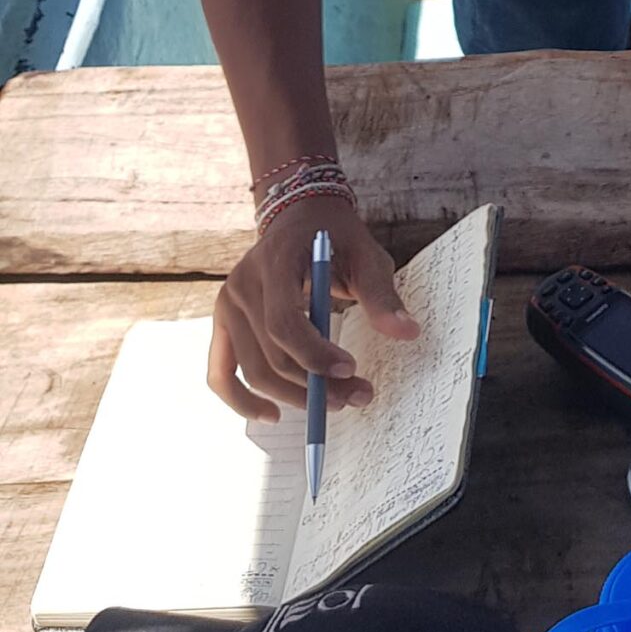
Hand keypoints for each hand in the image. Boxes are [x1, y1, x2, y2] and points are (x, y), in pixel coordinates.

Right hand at [208, 195, 418, 421]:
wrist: (299, 215)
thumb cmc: (335, 236)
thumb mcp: (364, 254)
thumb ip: (381, 294)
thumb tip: (407, 333)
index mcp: (273, 261)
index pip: (284, 322)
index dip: (315, 354)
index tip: (351, 369)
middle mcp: (241, 284)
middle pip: (272, 354)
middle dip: (316, 384)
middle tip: (359, 395)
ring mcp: (226, 305)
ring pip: (254, 371)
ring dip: (294, 397)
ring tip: (336, 402)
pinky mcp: (222, 324)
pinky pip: (220, 373)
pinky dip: (241, 401)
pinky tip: (272, 416)